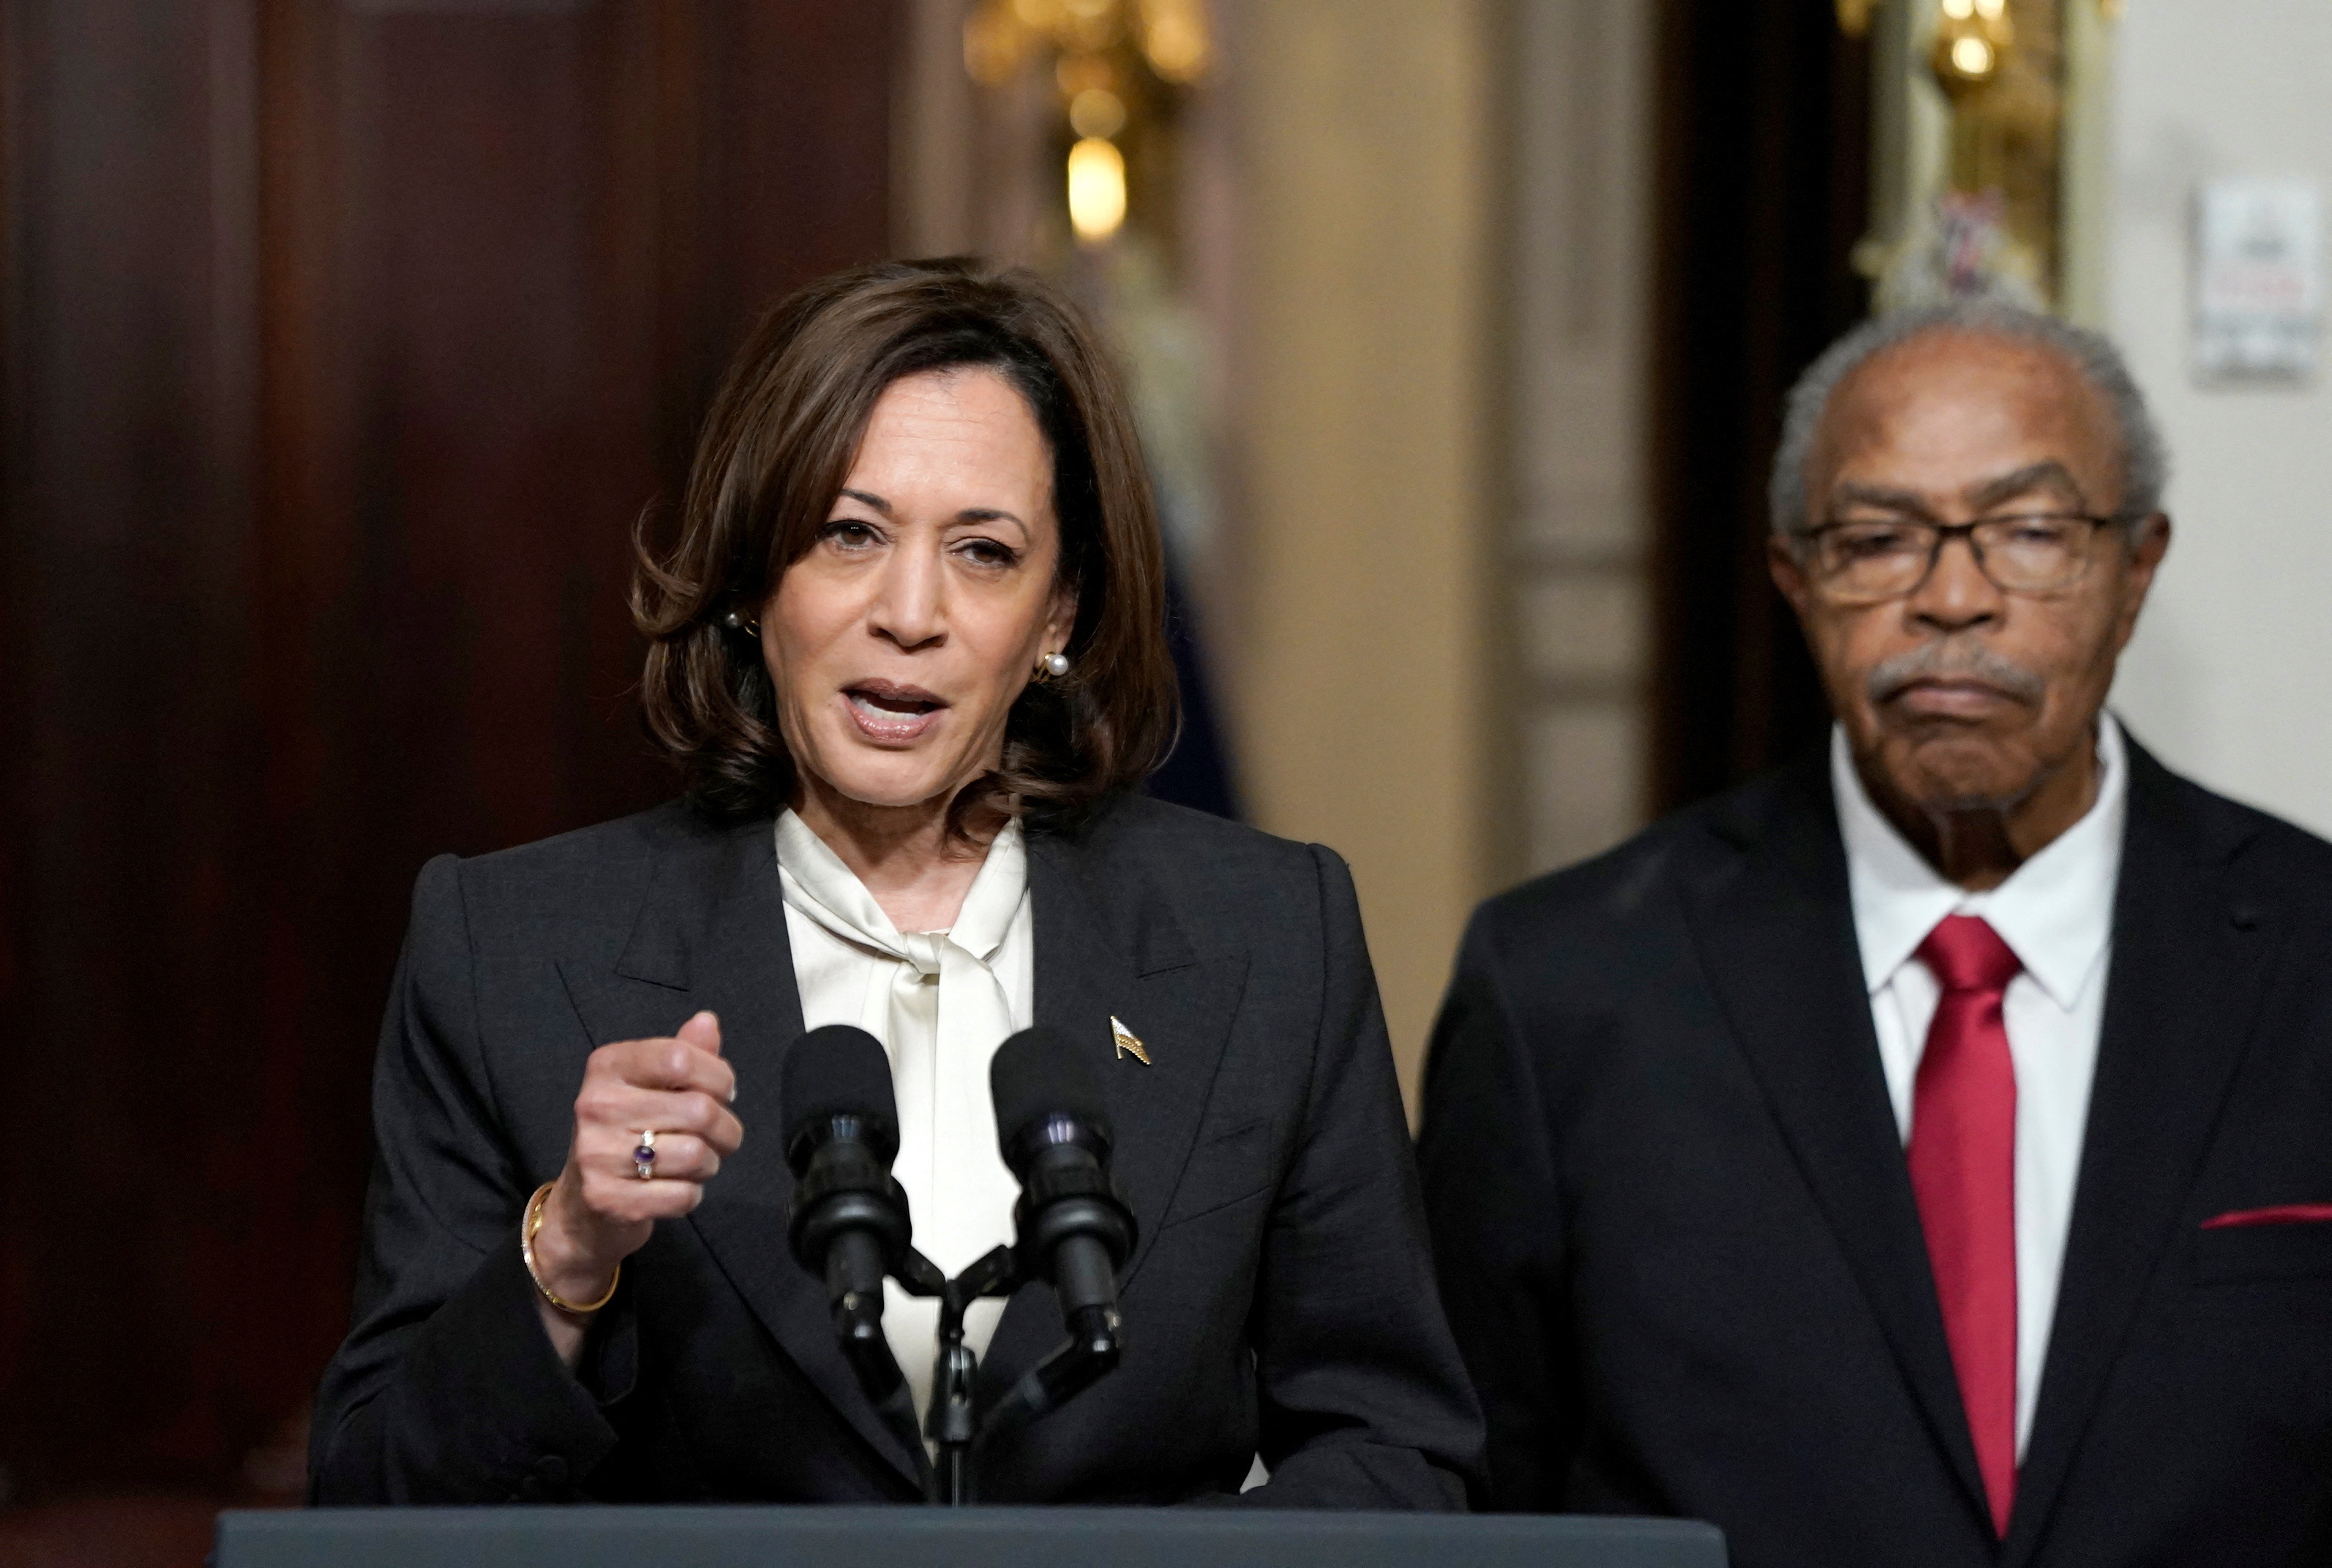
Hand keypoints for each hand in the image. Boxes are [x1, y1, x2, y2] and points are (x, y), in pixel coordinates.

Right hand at [530, 1010, 740, 1310]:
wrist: (584, 1205)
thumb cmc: (629, 1133)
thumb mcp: (652, 1085)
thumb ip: (684, 1053)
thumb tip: (707, 1021)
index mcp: (607, 1066)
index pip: (681, 1057)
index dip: (719, 1077)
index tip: (722, 1092)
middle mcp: (595, 1105)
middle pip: (699, 1109)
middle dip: (726, 1129)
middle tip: (719, 1138)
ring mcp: (596, 1154)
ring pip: (696, 1154)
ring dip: (709, 1163)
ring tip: (693, 1163)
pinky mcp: (606, 1199)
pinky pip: (682, 1196)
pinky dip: (691, 1195)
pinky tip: (674, 1189)